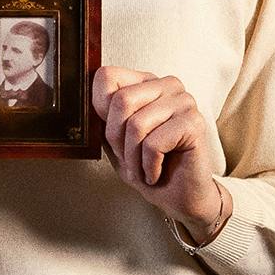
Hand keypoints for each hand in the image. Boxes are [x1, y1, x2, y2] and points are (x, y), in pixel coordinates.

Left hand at [91, 67, 225, 242]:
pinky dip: (148, 167)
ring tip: (143, 169)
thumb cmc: (147, 167)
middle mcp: (168, 85)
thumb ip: (101, 117)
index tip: (113, 138)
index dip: (100, 111)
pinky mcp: (194, 123)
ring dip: (133, 158)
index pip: (107, 76)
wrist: (180, 198)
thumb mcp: (115, 140)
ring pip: (136, 124)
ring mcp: (184, 101)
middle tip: (129, 159)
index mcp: (146, 82)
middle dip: (117, 139)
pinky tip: (156, 173)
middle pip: (120, 100)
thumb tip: (80, 103)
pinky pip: (154, 144)